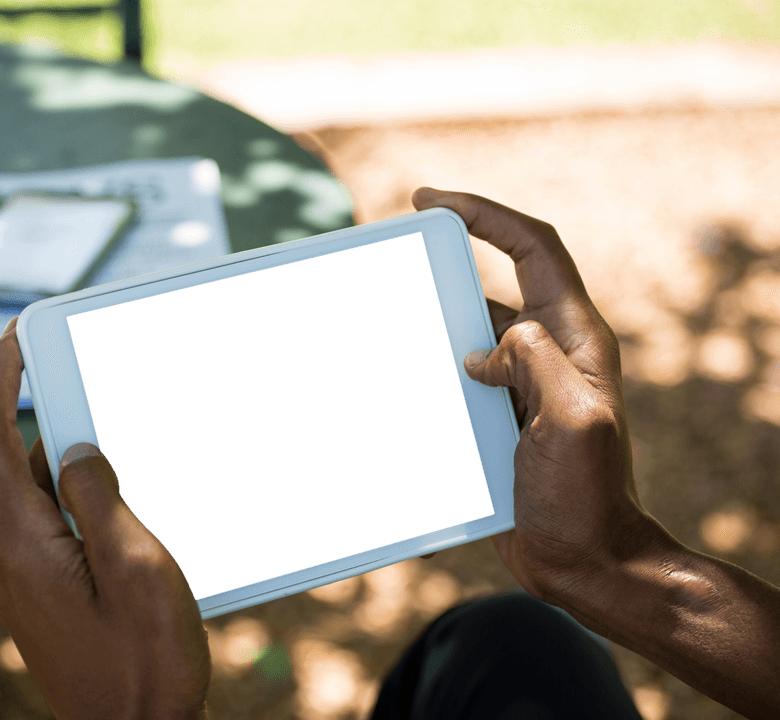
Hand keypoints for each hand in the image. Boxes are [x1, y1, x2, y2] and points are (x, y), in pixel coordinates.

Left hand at [0, 318, 210, 719]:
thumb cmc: (144, 665)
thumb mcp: (136, 567)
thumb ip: (99, 496)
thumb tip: (76, 447)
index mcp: (22, 546)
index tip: (11, 336)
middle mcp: (5, 559)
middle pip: (27, 466)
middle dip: (71, 436)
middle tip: (124, 426)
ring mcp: (17, 581)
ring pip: (46, 501)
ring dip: (87, 484)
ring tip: (143, 507)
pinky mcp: (36, 596)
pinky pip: (54, 532)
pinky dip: (85, 515)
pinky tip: (131, 533)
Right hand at [412, 189, 659, 606]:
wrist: (581, 558)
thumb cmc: (587, 496)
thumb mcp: (574, 421)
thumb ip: (538, 363)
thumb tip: (486, 344)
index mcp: (575, 338)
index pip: (533, 249)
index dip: (485, 214)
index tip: (432, 201)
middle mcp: (549, 351)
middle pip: (491, 283)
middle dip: (443, 267)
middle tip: (391, 260)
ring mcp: (522, 383)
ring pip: (467, 331)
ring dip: (430, 323)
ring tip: (381, 322)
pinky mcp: (498, 414)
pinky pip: (458, 374)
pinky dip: (429, 367)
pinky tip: (396, 377)